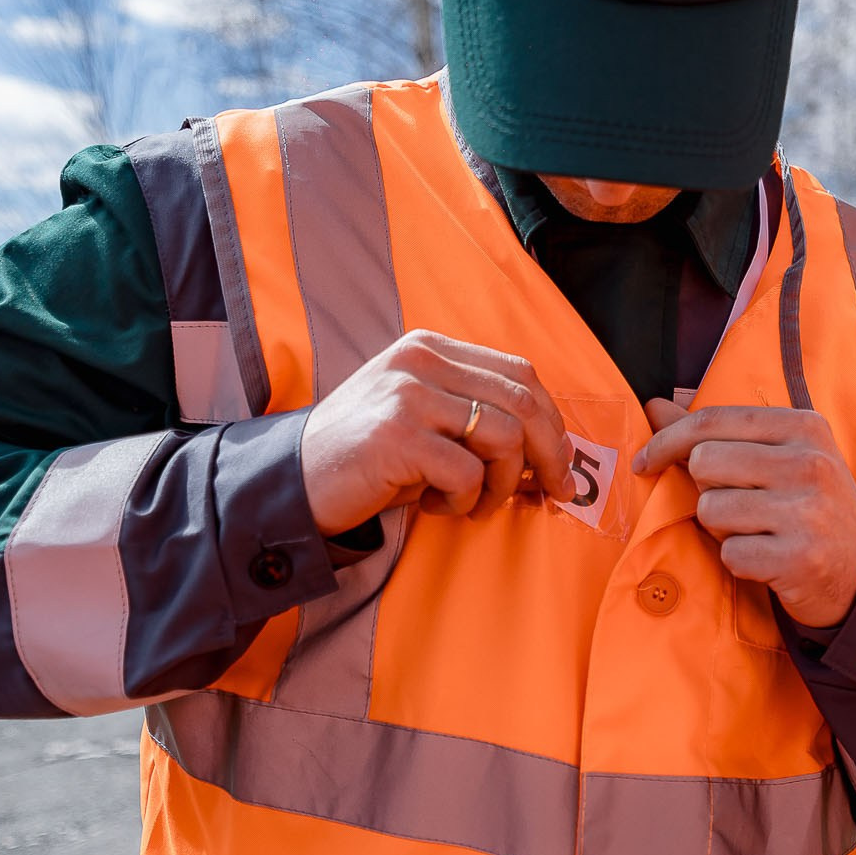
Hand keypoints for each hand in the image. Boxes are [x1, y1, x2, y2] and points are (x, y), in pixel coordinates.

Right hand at [300, 330, 574, 535]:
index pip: (521, 374)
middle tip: (552, 495)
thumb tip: (556, 456)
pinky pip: (468, 472)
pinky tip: (437, 505)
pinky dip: (465, 499)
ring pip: (503, 438)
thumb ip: (480, 420)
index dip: (553, 422)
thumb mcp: (426, 421)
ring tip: (474, 502)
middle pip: (523, 403)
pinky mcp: (397, 436)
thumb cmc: (369, 459)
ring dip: (503, 485)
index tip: (562, 465)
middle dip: (550, 456)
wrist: (293, 482)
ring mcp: (408, 395)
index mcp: (431, 349)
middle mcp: (420, 361)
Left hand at [633, 400, 855, 627]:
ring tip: (758, 532)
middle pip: (704, 464)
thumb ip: (715, 433)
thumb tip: (654, 406)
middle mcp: (810, 464)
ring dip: (722, 529)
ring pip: (711, 510)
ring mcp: (807, 512)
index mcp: (804, 427)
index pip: (713, 421)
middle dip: (707, 489)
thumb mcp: (775, 458)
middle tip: (739, 504)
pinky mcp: (799, 558)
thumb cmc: (804, 505)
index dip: (667, 441)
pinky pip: (729, 554)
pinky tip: (768, 559)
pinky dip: (739, 561)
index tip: (646, 461)